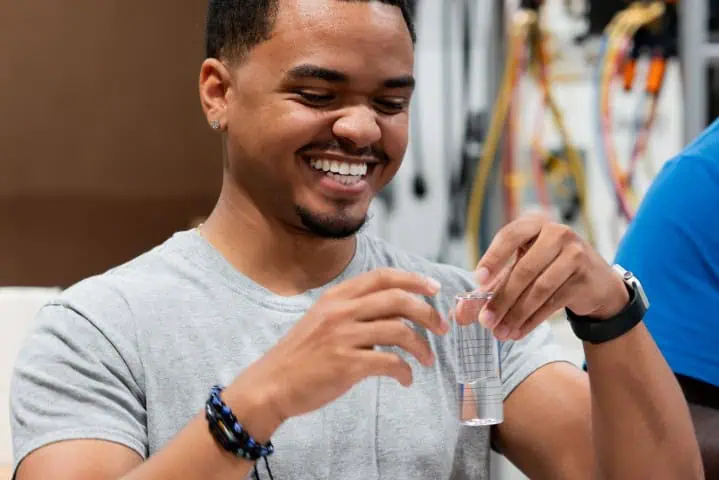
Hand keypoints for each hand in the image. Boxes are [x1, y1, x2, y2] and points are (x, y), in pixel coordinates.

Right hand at [229, 268, 448, 429]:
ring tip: (427, 360)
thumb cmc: (301, 355)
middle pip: (398, 300)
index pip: (383, 276)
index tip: (434, 289)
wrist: (271, 384)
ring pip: (399, 331)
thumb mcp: (322, 319)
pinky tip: (406, 379)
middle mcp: (340, 311)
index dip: (413, 280)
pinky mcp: (346, 364)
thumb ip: (353, 310)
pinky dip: (405, 371)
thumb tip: (394, 315)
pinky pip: (390, 362)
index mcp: (336, 296)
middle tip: (441, 328)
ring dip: (422, 347)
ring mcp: (343, 337)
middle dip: (428, 313)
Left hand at [472, 213, 628, 340]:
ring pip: (538, 289)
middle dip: (501, 299)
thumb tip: (465, 308)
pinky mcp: (583, 278)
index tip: (478, 280)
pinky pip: (552, 303)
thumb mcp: (523, 267)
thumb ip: (496, 284)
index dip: (493, 257)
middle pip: (523, 269)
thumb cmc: (550, 269)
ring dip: (516, 314)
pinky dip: (532, 320)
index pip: (510, 235)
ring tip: (500, 332)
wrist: (596, 282)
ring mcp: (574, 254)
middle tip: (485, 321)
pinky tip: (517, 332)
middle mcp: (557, 234)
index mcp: (535, 224)